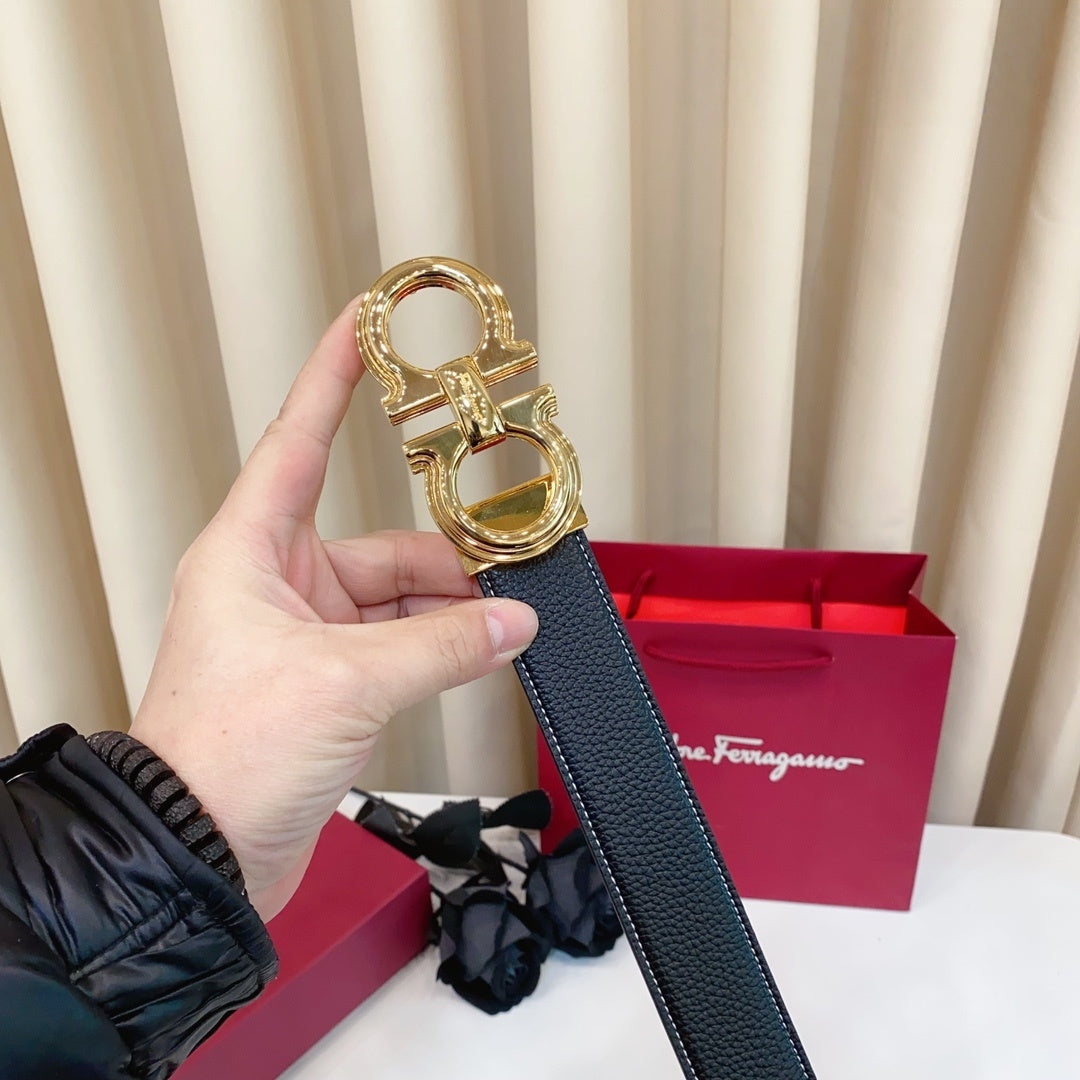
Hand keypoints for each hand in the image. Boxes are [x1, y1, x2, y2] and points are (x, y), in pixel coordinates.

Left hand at [130, 299, 537, 920]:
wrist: (201, 854)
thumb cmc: (224, 756)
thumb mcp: (347, 683)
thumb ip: (442, 646)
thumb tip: (510, 622)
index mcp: (249, 554)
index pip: (298, 442)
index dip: (333, 380)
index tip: (363, 329)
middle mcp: (275, 586)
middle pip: (381, 544)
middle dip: (447, 560)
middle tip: (509, 565)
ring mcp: (305, 638)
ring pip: (398, 601)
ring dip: (452, 614)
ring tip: (507, 622)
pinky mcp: (328, 685)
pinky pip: (399, 647)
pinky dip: (442, 649)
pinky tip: (484, 651)